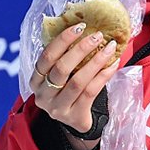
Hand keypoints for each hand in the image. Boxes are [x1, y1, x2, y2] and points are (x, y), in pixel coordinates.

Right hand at [30, 23, 119, 149]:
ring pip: (78, 81)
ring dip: (96, 61)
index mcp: (36, 80)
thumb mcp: (60, 75)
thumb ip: (65, 56)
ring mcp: (57, 108)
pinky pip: (91, 92)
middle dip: (81, 49)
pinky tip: (113, 64)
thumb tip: (86, 29)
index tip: (80, 27)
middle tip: (97, 36)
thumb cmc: (68, 91)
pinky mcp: (74, 117)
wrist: (75, 122)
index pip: (46, 57)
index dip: (62, 40)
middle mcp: (43, 95)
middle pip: (61, 68)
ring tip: (110, 47)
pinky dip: (104, 76)